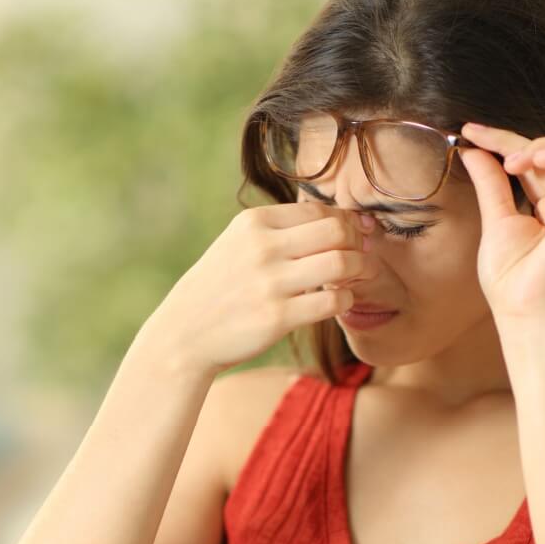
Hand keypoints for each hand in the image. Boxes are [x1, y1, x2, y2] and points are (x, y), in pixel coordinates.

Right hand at [141, 202, 380, 375]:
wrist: (184, 333)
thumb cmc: (220, 287)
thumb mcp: (237, 244)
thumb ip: (279, 229)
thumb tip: (338, 220)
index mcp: (254, 222)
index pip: (320, 210)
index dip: (346, 222)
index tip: (353, 237)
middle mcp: (262, 248)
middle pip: (337, 231)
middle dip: (358, 242)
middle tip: (360, 257)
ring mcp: (270, 283)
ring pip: (342, 263)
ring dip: (359, 270)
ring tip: (356, 279)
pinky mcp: (278, 318)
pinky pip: (333, 301)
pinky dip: (346, 300)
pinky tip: (338, 302)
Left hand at [457, 122, 544, 327]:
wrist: (525, 313)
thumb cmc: (511, 281)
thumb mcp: (496, 220)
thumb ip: (491, 184)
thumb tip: (473, 152)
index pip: (534, 163)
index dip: (503, 142)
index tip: (469, 132)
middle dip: (513, 139)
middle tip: (477, 137)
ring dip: (538, 146)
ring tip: (510, 162)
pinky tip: (529, 160)